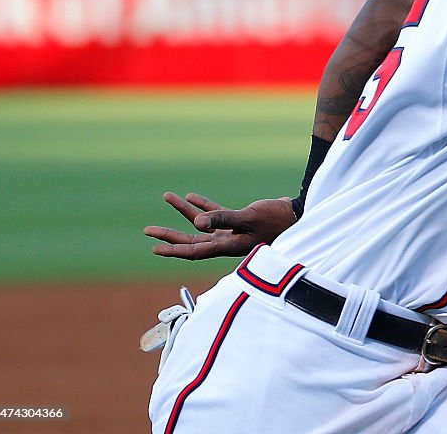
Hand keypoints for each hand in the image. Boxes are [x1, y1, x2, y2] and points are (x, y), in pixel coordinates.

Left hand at [144, 192, 295, 260]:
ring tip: (168, 198)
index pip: (193, 250)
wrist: (298, 216)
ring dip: (184, 213)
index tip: (154, 247)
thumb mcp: (248, 217)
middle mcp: (226, 242)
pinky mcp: (240, 221)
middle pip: (191, 240)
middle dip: (169, 235)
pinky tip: (191, 197)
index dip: (173, 249)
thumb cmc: (276, 219)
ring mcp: (232, 232)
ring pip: (202, 225)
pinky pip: (216, 214)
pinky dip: (203, 206)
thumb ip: (223, 219)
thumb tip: (196, 223)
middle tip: (148, 230)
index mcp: (227, 246)